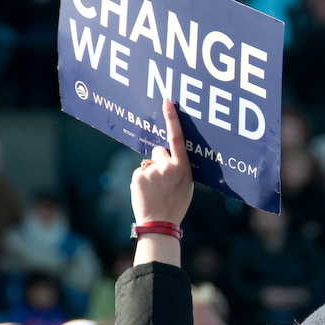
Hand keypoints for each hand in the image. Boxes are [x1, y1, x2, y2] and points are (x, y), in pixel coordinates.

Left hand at [131, 99, 193, 226]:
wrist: (160, 223)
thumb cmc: (176, 203)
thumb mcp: (187, 184)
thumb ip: (179, 166)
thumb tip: (168, 154)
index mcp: (183, 167)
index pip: (177, 138)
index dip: (172, 119)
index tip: (167, 101)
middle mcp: (167, 166)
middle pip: (159, 151)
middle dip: (159, 160)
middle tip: (163, 181)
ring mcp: (151, 171)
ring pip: (148, 163)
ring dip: (150, 172)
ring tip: (155, 190)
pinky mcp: (138, 177)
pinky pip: (139, 172)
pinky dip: (141, 180)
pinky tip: (147, 193)